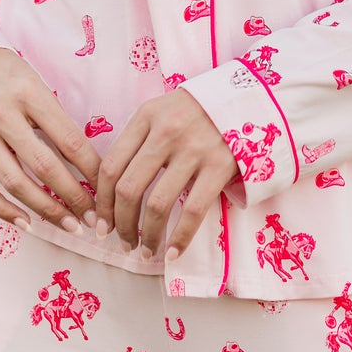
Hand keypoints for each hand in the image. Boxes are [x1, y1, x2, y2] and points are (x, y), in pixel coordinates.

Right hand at [0, 47, 102, 233]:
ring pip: (15, 182)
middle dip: (74, 198)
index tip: (108, 190)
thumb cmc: (7, 71)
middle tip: (95, 218)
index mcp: (29, 93)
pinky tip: (27, 223)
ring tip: (69, 226)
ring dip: (46, 210)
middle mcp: (1, 113)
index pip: (69, 140)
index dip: (92, 170)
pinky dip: (4, 210)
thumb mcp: (37, 83)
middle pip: (45, 166)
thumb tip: (86, 163)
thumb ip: (56, 119)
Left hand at [91, 87, 238, 259]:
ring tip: (145, 250)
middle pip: (129, 188)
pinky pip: (193, 211)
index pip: (111, 166)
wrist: (249, 98)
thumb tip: (113, 189)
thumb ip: (140, 140)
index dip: (102, 202)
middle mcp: (166, 131)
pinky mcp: (219, 165)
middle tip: (123, 241)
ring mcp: (193, 149)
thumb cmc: (199, 110)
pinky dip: (179, 239)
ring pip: (157, 204)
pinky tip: (172, 254)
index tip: (101, 223)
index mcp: (146, 116)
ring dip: (147, 236)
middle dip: (120, 223)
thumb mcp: (164, 111)